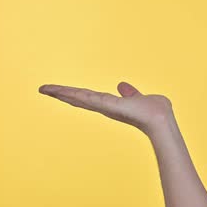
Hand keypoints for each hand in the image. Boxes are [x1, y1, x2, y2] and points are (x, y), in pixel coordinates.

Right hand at [38, 82, 173, 135]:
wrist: (161, 120)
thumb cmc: (156, 111)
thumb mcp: (142, 97)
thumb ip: (131, 93)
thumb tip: (122, 86)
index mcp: (113, 105)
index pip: (90, 98)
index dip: (76, 94)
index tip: (62, 91)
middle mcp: (105, 107)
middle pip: (80, 98)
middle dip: (63, 94)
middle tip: (45, 89)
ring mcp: (104, 107)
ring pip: (80, 97)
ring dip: (62, 92)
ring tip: (45, 89)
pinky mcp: (106, 105)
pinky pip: (86, 97)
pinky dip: (72, 93)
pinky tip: (59, 91)